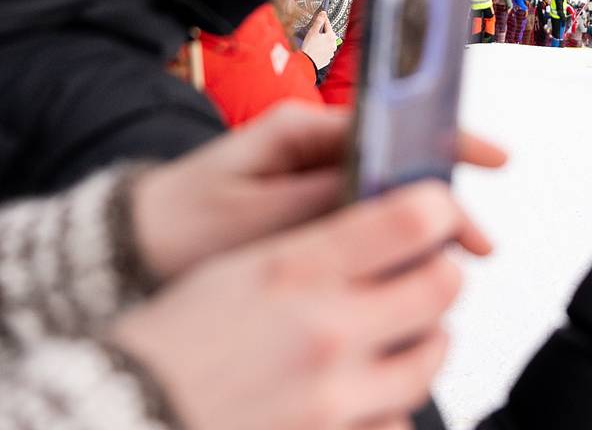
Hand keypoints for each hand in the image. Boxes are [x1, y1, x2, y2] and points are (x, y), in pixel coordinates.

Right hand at [113, 183, 487, 429]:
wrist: (122, 415)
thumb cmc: (175, 341)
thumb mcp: (241, 267)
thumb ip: (322, 246)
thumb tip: (399, 227)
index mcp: (296, 270)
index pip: (414, 217)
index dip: (440, 210)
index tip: (440, 215)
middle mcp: (325, 330)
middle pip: (442, 286)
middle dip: (438, 277)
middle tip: (424, 277)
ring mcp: (333, 396)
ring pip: (431, 357)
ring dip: (422, 341)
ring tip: (397, 336)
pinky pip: (400, 419)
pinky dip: (389, 403)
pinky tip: (363, 390)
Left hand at [131, 103, 506, 282]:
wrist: (132, 249)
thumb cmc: (180, 226)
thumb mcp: (252, 216)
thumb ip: (319, 203)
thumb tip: (387, 197)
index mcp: (301, 128)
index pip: (392, 122)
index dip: (447, 140)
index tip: (493, 157)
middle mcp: (315, 146)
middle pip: (401, 162)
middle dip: (443, 201)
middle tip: (476, 243)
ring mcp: (315, 177)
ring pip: (389, 193)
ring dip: (423, 225)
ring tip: (448, 264)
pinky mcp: (312, 210)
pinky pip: (367, 218)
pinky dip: (394, 240)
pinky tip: (409, 268)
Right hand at [300, 11, 336, 70]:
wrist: (306, 62)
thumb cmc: (309, 48)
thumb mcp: (313, 31)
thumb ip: (319, 21)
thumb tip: (323, 14)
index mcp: (331, 37)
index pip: (328, 24)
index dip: (323, 19)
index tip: (322, 15)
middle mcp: (333, 45)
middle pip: (329, 34)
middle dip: (323, 32)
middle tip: (315, 31)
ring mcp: (330, 53)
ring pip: (327, 44)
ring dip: (322, 41)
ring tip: (314, 42)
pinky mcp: (327, 59)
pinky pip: (325, 52)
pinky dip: (321, 49)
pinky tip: (314, 49)